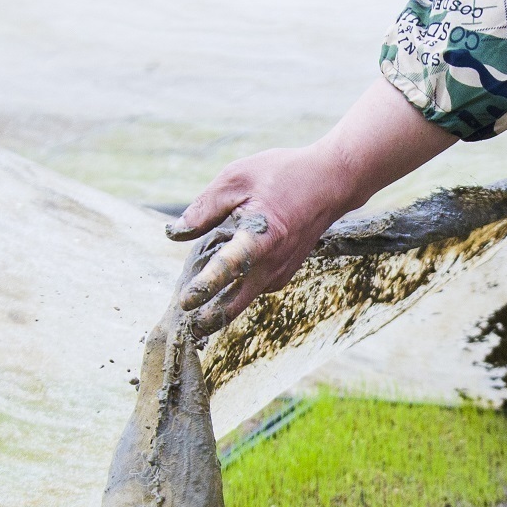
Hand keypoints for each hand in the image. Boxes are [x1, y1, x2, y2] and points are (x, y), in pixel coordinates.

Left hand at [167, 144, 361, 333]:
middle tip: (185, 331)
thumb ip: (204, 207)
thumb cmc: (284, 174)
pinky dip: (235, 290)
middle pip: (235, 303)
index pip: (228, 268)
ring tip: (193, 309)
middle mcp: (272, 262)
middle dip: (209, 320)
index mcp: (260, 236)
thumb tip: (176, 233)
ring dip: (220, 305)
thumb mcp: (237, 178)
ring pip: (243, 298)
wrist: (331, 182)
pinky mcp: (283, 273)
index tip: (185, 303)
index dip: (204, 287)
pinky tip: (219, 282)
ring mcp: (280, 271)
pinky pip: (254, 288)